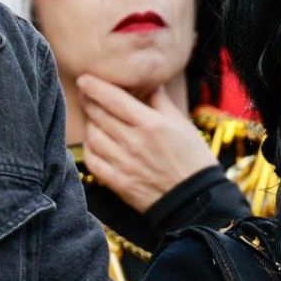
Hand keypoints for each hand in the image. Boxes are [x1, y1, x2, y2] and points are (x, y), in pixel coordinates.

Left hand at [78, 76, 217, 212]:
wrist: (196, 200)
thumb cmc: (194, 160)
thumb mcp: (184, 126)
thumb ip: (162, 104)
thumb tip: (151, 84)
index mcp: (151, 125)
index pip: (114, 100)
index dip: (95, 87)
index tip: (84, 80)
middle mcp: (134, 142)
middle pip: (99, 115)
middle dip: (88, 102)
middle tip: (84, 95)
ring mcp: (124, 163)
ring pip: (93, 137)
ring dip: (89, 125)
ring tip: (92, 119)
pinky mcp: (118, 182)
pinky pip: (93, 161)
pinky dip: (89, 149)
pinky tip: (94, 143)